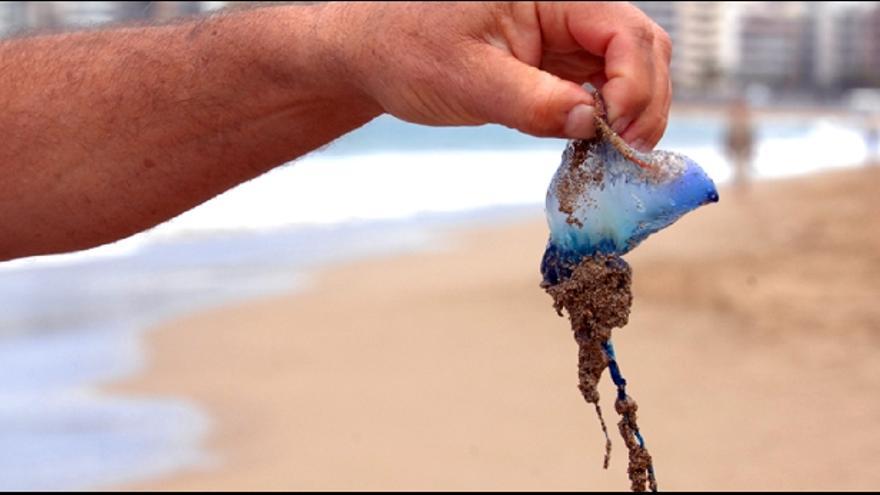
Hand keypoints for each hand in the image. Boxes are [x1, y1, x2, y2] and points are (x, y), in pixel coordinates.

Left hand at [326, 2, 671, 149]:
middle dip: (645, 101)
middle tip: (628, 153)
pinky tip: (595, 145)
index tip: (613, 133)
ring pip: (630, 68)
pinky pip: (602, 86)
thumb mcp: (468, 80)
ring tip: (614, 155)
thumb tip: (590, 125)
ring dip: (633, 112)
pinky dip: (607, 117)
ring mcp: (563, 35)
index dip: (634, 84)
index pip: (623, 30)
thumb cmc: (408, 51)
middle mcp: (566, 7)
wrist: (374, 54)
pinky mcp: (554, 62)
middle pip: (642, 47)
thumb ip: (532, 103)